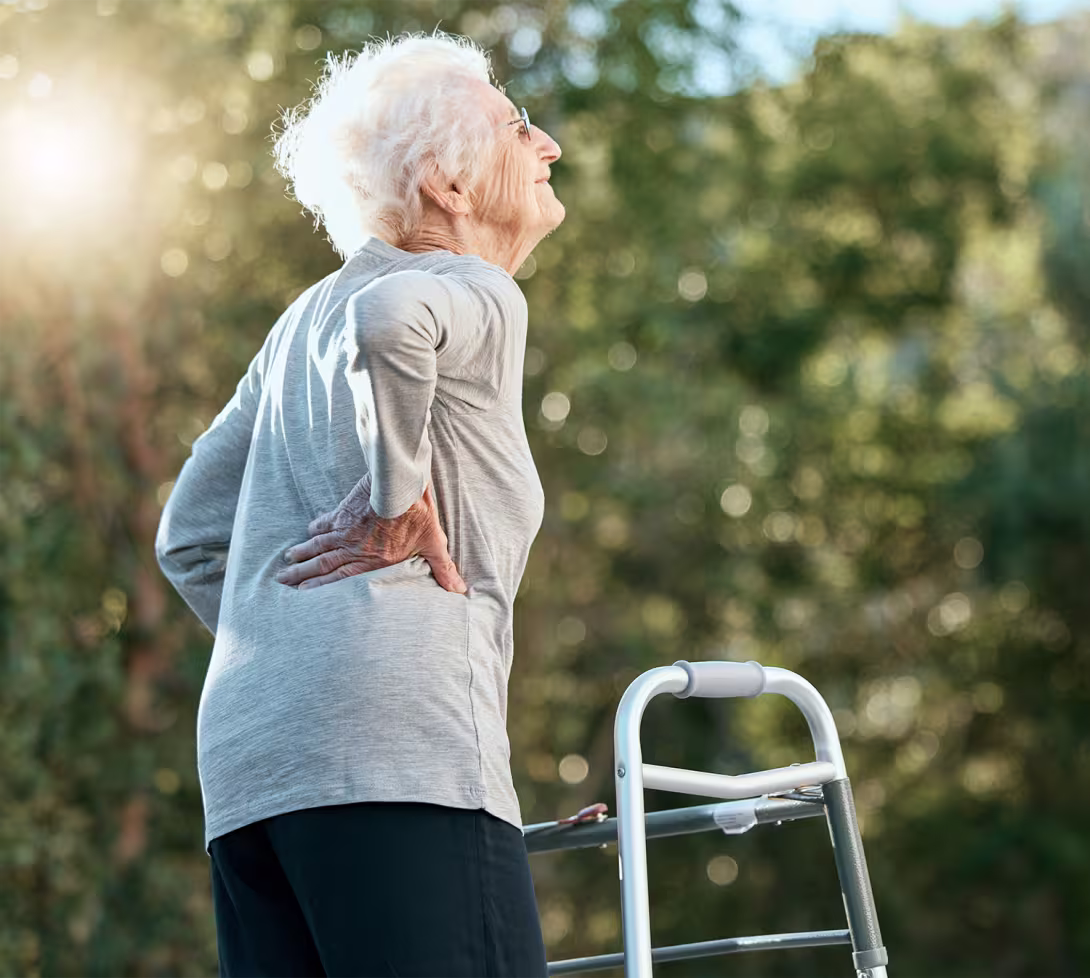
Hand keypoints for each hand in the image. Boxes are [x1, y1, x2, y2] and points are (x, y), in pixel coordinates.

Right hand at [275, 473, 467, 593]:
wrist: (401, 482)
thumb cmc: (418, 513)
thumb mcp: (434, 542)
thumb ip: (443, 568)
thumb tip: (460, 590)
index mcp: (374, 561)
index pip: (342, 580)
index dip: (321, 588)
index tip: (304, 594)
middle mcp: (354, 548)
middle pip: (323, 565)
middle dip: (302, 576)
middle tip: (283, 582)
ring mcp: (346, 529)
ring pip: (318, 546)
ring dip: (302, 555)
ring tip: (286, 564)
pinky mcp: (344, 510)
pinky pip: (325, 522)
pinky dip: (315, 529)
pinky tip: (308, 532)